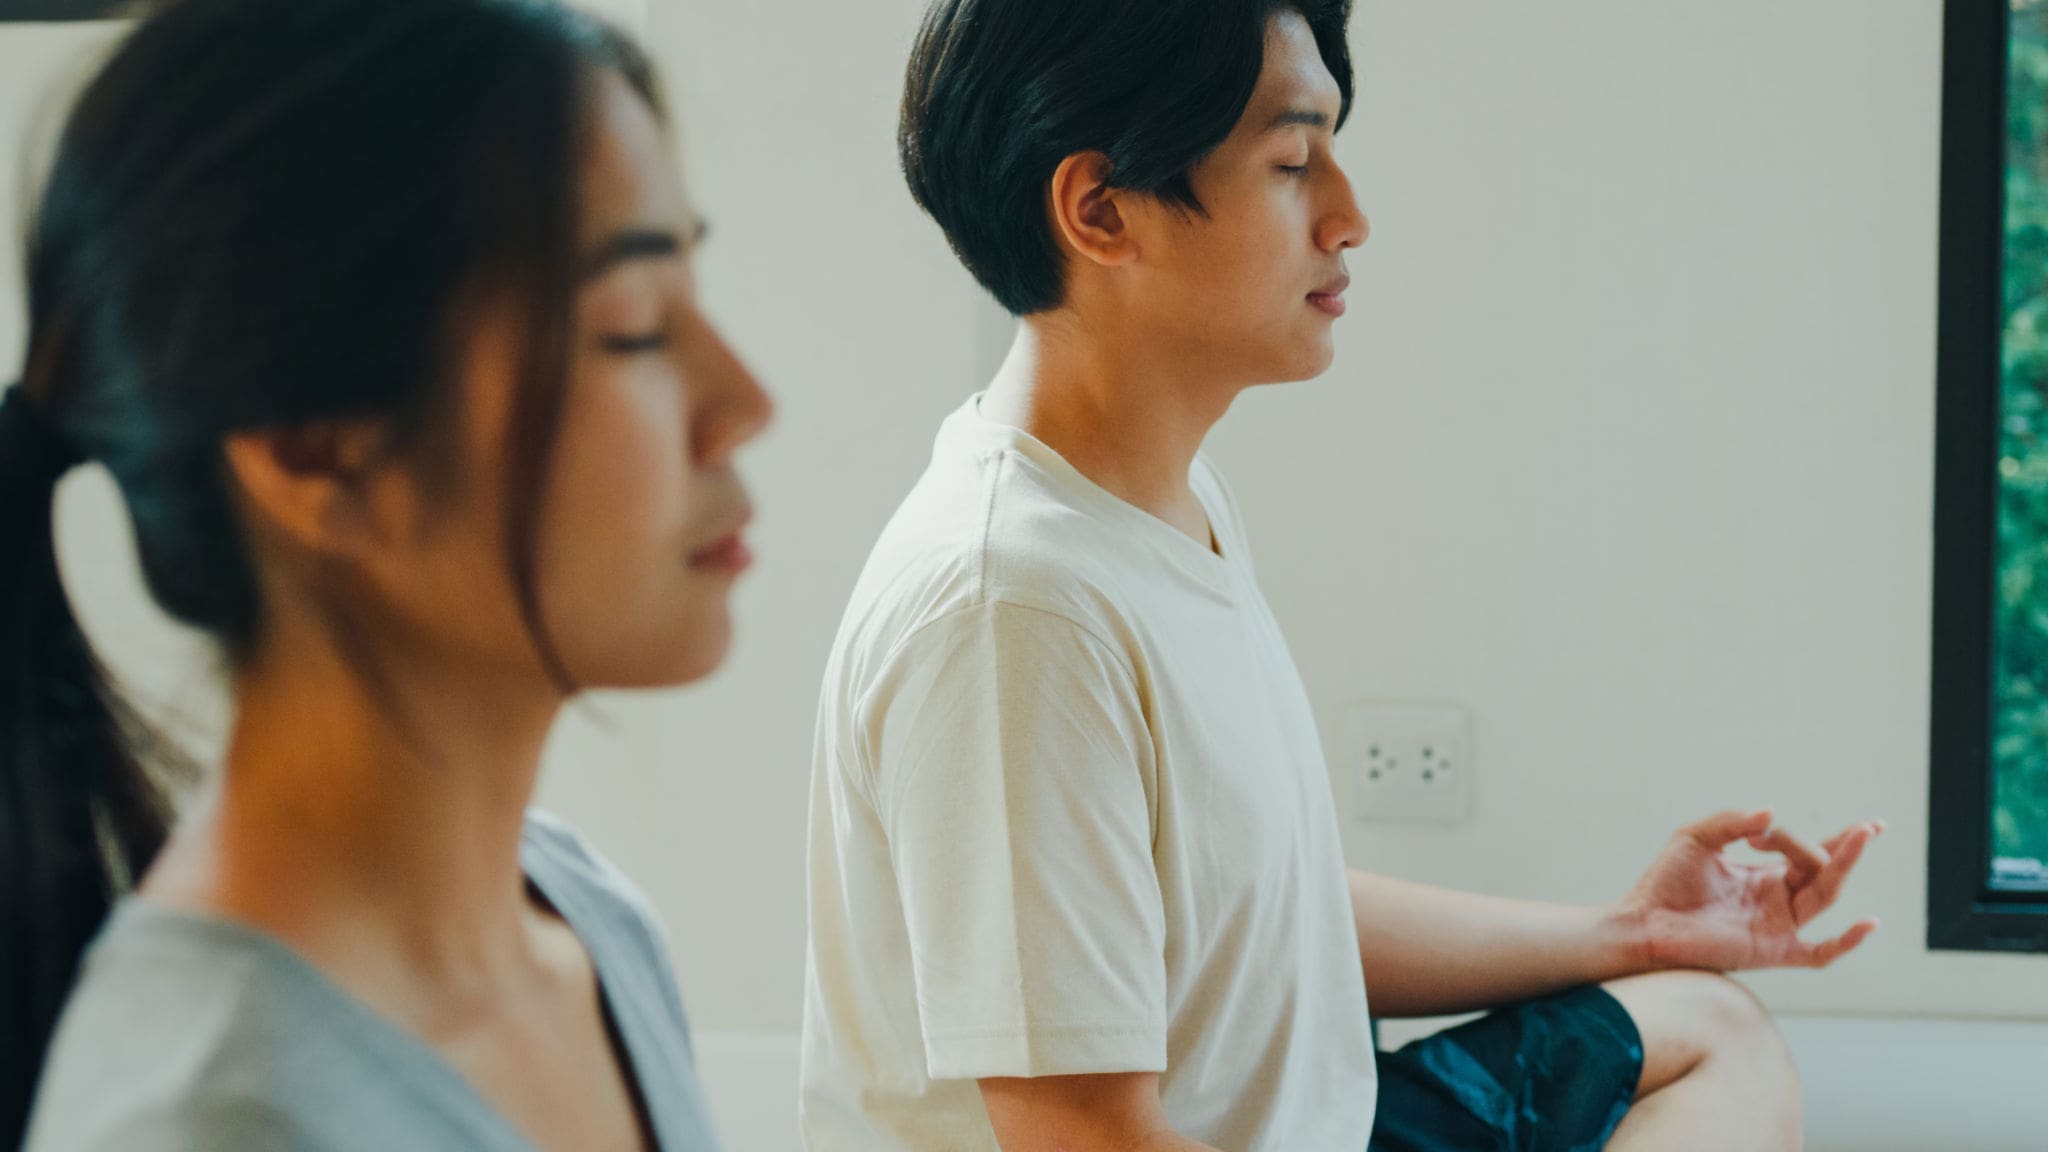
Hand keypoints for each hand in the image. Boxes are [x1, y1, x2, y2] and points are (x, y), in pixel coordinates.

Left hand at [1619, 809, 1883, 971]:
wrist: (1643, 923)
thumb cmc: (1665, 882)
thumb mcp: (1696, 838)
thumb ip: (1731, 822)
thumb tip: (1770, 814)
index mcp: (1761, 875)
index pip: (1802, 852)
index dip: (1799, 836)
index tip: (1760, 833)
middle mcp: (1776, 900)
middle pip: (1822, 871)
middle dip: (1845, 847)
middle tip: (1870, 826)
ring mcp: (1777, 926)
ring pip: (1824, 896)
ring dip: (1843, 868)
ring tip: (1861, 837)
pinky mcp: (1771, 951)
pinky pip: (1818, 954)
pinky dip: (1845, 942)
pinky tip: (1869, 923)